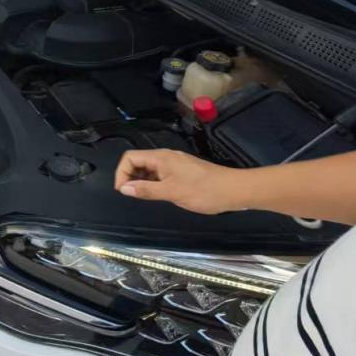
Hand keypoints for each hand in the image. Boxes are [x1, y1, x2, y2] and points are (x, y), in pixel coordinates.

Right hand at [114, 150, 244, 214]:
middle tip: (133, 197)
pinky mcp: (182, 171)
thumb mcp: (171, 192)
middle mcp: (165, 157)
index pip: (130, 157)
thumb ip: (146, 190)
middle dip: (130, 177)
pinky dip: (154, 183)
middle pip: (138, 162)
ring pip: (149, 169)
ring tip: (145, 198)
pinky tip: (159, 196)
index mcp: (160, 158)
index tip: (124, 192)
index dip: (122, 173)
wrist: (233, 190)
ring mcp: (175, 164)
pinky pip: (160, 174)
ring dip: (142, 182)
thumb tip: (124, 188)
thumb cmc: (202, 191)